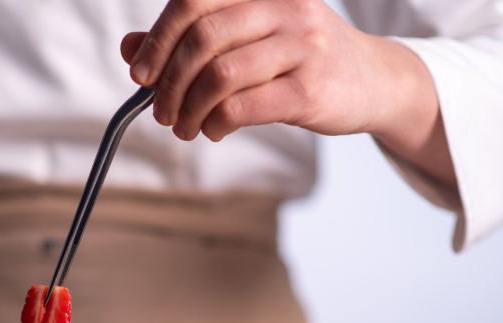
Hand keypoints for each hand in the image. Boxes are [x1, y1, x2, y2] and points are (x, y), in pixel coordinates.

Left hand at [121, 0, 454, 184]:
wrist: (372, 80)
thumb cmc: (298, 58)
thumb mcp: (247, 38)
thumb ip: (190, 40)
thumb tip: (130, 48)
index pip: (194, 2)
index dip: (158, 39)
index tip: (141, 74)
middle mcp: (283, 9)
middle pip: (202, 38)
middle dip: (168, 82)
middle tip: (161, 112)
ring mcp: (301, 47)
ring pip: (219, 75)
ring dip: (188, 110)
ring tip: (184, 127)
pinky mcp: (309, 89)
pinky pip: (243, 107)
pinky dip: (215, 123)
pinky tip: (213, 130)